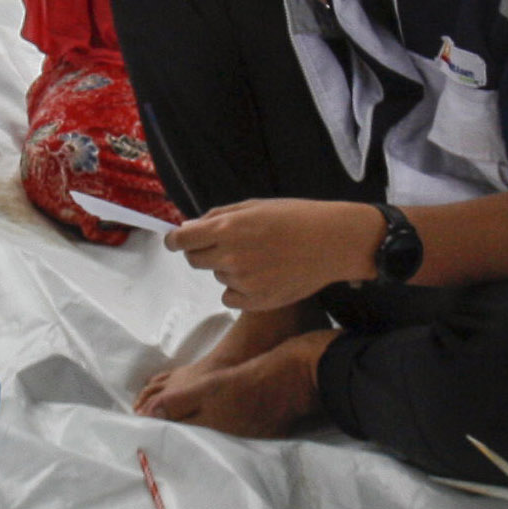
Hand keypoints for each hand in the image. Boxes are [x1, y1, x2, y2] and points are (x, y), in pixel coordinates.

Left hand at [169, 198, 377, 311]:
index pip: (180, 240)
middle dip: (204, 252)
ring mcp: (242, 282)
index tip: (177, 241)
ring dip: (229, 268)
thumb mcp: (254, 206)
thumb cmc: (295, 217)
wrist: (332, 242)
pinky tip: (263, 276)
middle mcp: (229, 257)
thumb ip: (218, 217)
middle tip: (230, 246)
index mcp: (226, 229)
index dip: (175, 240)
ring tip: (261, 257)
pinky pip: (230, 297)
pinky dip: (240, 289)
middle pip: (194, 260)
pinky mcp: (255, 302)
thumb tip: (188, 227)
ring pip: (218, 276)